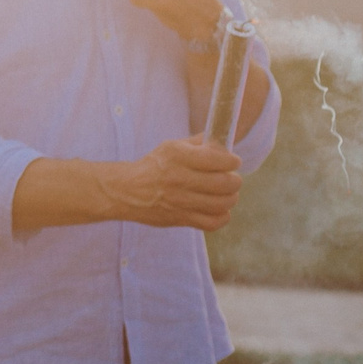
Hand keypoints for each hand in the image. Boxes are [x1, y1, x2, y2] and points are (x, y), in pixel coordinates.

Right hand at [103, 136, 243, 230]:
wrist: (127, 191)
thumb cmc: (153, 167)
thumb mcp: (171, 147)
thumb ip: (198, 143)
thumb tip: (224, 141)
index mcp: (179, 156)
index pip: (219, 159)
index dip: (232, 161)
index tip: (233, 162)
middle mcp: (180, 178)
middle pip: (226, 183)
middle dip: (235, 180)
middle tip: (231, 179)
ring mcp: (180, 201)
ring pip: (223, 203)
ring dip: (231, 198)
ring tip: (227, 194)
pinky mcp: (181, 218)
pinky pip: (213, 222)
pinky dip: (222, 216)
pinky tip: (218, 209)